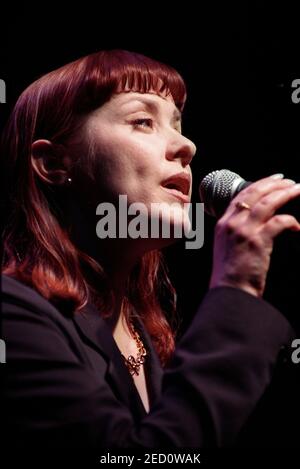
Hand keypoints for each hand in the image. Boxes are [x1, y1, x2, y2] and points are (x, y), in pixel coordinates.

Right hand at [209, 175, 299, 296]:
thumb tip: (258, 219)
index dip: (261, 184)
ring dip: (286, 194)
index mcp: (223, 222)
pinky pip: (279, 222)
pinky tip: (296, 226)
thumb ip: (237, 230)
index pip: (242, 195)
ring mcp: (244, 231)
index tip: (276, 179)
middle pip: (255, 193)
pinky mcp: (257, 241)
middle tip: (290, 182)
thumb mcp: (226, 246)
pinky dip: (291, 221)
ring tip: (298, 190)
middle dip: (275, 184)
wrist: (230, 291)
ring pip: (268, 202)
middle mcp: (232, 222)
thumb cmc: (230, 274)